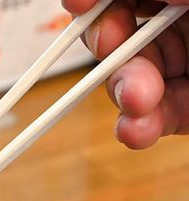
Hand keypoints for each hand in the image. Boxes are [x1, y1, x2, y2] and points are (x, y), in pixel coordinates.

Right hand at [63, 0, 188, 147]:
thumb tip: (92, 1)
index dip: (95, 2)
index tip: (79, 6)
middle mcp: (179, 23)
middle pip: (115, 32)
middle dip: (106, 43)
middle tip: (109, 44)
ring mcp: (182, 68)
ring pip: (126, 78)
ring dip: (122, 90)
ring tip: (137, 100)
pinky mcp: (185, 109)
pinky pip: (149, 119)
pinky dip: (136, 128)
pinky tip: (136, 130)